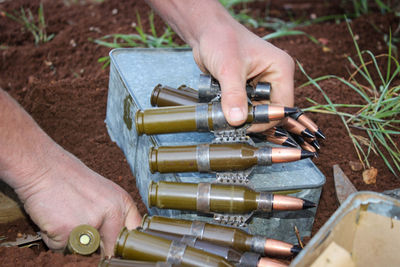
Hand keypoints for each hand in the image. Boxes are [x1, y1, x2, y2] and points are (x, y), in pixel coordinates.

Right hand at [14, 147, 140, 255]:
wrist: (42, 167)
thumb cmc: (70, 179)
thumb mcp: (104, 193)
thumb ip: (114, 217)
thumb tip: (116, 245)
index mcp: (123, 203)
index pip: (132, 235)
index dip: (122, 245)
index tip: (113, 247)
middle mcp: (112, 214)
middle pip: (110, 249)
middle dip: (96, 247)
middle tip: (82, 228)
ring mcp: (91, 224)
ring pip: (83, 251)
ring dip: (72, 242)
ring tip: (66, 216)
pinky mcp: (68, 232)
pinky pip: (61, 249)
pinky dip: (54, 239)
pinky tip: (53, 218)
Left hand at [191, 13, 294, 130]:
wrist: (205, 32)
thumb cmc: (221, 40)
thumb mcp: (228, 69)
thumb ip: (233, 95)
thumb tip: (237, 121)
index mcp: (280, 70)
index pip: (282, 105)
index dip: (266, 119)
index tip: (246, 127)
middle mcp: (274, 77)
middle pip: (269, 110)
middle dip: (252, 118)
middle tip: (233, 124)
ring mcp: (260, 83)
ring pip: (255, 110)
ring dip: (241, 115)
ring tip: (225, 115)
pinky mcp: (247, 88)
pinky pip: (244, 106)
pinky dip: (234, 110)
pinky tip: (222, 108)